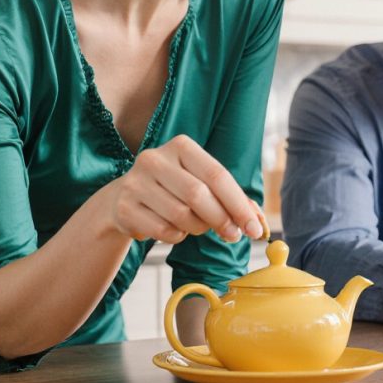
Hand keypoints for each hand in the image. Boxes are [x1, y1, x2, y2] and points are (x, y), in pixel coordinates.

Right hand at [109, 134, 263, 243]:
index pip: (217, 175)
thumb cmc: (173, 189)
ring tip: (197, 225)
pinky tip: (175, 228)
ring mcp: (136, 183)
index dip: (239, 204)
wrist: (124, 198)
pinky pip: (163, 231)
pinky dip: (177, 236)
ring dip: (198, 228)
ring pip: (181, 215)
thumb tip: (258, 222)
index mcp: (180, 146)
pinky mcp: (125, 208)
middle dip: (222, 219)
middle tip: (233, 235)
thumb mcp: (200, 182)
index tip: (254, 228)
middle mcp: (155, 159)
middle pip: (198, 195)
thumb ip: (230, 197)